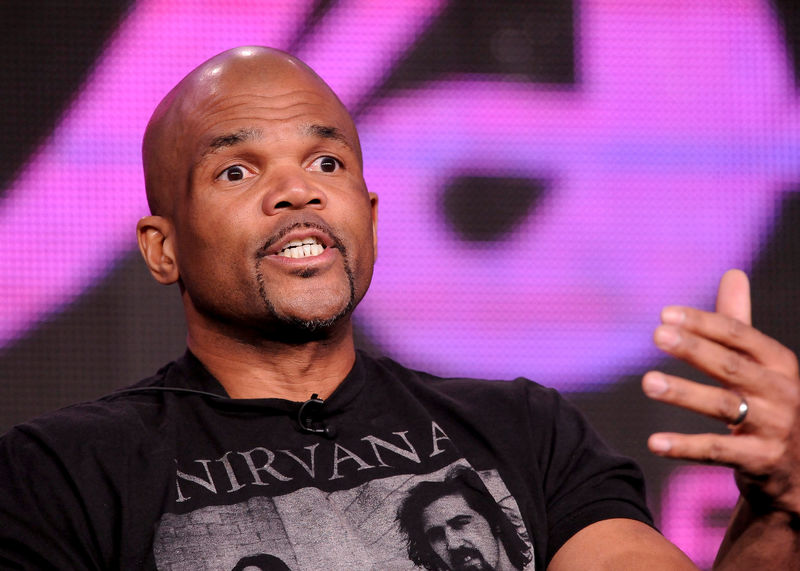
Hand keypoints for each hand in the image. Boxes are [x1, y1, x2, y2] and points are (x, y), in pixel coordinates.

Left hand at [642, 269, 799, 514]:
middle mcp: (782, 392)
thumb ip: (739, 323)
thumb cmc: (770, 403)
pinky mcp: (761, 460)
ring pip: (723, 406)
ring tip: (647, 381)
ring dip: (684, 393)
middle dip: (694, 349)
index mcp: (779, 363)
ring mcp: (774, 428)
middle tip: (656, 334)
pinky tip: (654, 442)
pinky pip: (717, 451)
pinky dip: (684, 447)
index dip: (703, 322)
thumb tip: (733, 272)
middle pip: (732, 366)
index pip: (739, 335)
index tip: (665, 314)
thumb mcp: (760, 363)